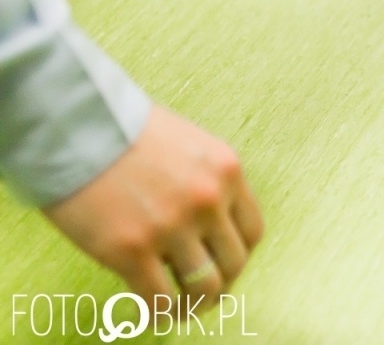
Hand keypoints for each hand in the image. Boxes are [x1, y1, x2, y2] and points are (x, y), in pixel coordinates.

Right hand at [44, 106, 263, 312]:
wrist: (74, 127)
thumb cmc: (125, 133)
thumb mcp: (188, 146)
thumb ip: (205, 182)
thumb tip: (208, 226)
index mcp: (226, 171)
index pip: (252, 231)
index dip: (237, 255)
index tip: (222, 265)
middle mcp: (208, 201)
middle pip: (234, 263)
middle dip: (221, 284)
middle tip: (202, 293)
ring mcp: (171, 227)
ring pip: (204, 289)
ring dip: (195, 305)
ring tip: (180, 308)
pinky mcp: (131, 251)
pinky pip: (160, 299)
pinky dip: (161, 313)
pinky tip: (152, 311)